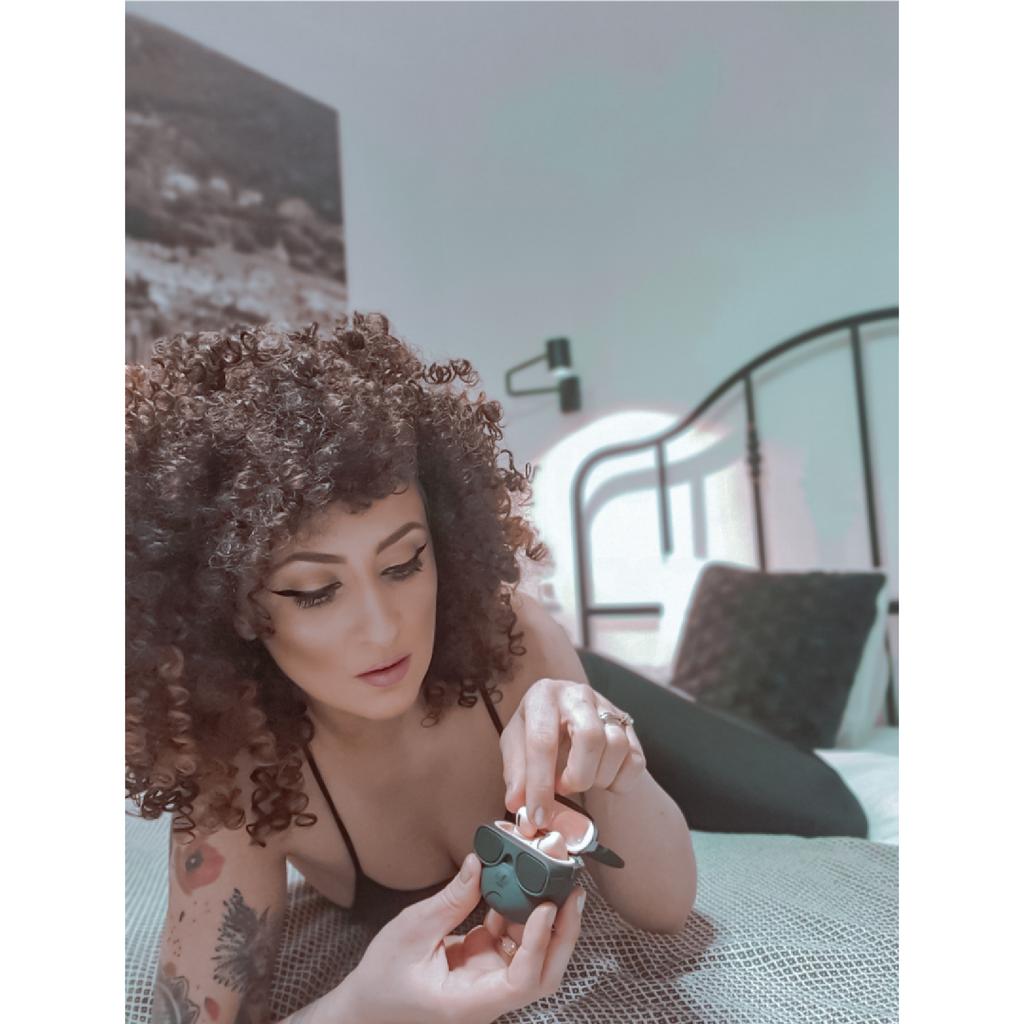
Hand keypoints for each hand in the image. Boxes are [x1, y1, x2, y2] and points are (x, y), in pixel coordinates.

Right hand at [334, 852, 584, 1023]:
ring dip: (546, 920)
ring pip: (533, 956)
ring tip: (552, 880)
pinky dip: (519, 914)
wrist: (367, 1006)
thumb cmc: (382, 980)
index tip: (545, 906)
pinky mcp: (483, 967)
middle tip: (571, 891)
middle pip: (542, 974)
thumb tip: (480, 863)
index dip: (541, 944)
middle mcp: (488, 997)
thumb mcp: (411, 933)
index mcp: (470, 1002)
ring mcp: (488, 983)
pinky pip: (512, 942)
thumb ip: (451, 901)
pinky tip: (518, 886)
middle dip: (563, 933)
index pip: (522, 981)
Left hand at [501, 677, 646, 831]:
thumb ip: (516, 775)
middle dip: (577, 776)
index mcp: (544, 696)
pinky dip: (620, 781)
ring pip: (617, 747)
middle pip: (590, 736)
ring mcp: (607, 707)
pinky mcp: (628, 724)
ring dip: (598, 777)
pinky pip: (636, 760)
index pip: (543, 741)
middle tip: (564, 789)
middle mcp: (578, 696)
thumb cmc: (536, 726)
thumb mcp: (515, 743)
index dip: (540, 784)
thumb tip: (520, 808)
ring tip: (579, 779)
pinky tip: (600, 777)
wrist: (559, 710)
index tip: (538, 815)